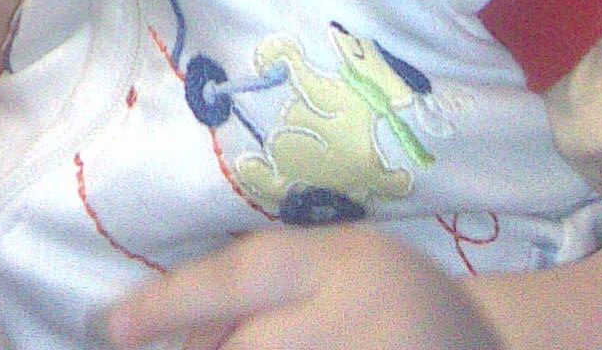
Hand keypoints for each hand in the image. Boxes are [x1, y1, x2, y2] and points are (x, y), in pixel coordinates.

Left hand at [102, 224, 507, 349]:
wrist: (490, 344)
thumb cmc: (386, 294)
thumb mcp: (329, 266)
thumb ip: (253, 292)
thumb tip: (158, 330)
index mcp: (342, 259)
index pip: (242, 275)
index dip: (171, 303)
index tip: (111, 327)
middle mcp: (364, 313)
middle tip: (158, 346)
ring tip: (221, 346)